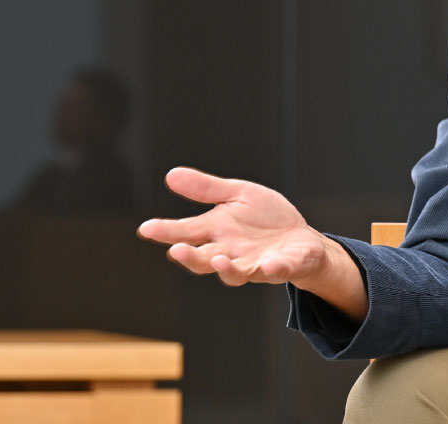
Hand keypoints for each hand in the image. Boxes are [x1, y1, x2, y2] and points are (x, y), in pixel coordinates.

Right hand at [138, 167, 331, 288]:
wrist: (300, 239)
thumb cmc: (265, 219)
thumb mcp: (237, 195)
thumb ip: (206, 190)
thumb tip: (171, 175)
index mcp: (217, 232)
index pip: (187, 232)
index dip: (166, 232)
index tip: (146, 228)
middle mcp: (230, 252)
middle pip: (204, 260)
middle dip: (191, 256)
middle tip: (177, 250)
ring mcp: (255, 263)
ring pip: (236, 272)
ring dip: (226, 268)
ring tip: (218, 259)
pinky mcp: (282, 267)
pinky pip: (276, 271)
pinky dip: (272, 269)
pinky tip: (268, 264)